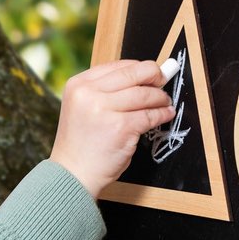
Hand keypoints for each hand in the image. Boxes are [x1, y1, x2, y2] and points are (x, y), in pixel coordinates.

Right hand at [50, 59, 175, 197]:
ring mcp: (104, 110)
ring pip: (144, 94)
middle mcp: (89, 93)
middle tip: (164, 79)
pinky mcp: (121, 127)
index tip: (151, 72)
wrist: (73, 174)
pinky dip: (162, 114)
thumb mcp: (83, 108)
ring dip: (160, 98)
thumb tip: (141, 76)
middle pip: (133, 74)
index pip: (117, 66)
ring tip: (165, 102)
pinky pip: (149, 115)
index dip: (139, 67)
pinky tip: (165, 115)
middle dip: (154, 75)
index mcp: (79, 84)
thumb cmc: (82, 144)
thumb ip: (105, 92)